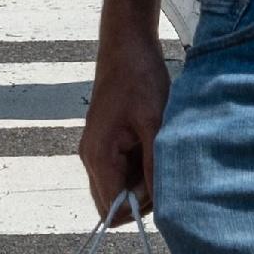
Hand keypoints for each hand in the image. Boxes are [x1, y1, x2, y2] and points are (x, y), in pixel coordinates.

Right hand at [77, 25, 170, 220]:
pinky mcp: (103, 141)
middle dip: (139, 198)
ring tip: (158, 155)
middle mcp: (90, 157)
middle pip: (111, 202)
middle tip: (163, 171)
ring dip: (139, 182)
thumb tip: (161, 203)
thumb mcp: (154, 123)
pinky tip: (152, 147)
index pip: (112, 209)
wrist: (127, 44)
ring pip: (115, 187)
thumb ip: (154, 167)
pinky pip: (117, 170)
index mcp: (98, 155)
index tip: (159, 184)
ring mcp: (94, 149)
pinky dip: (136, 169)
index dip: (139, 206)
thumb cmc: (140, 78)